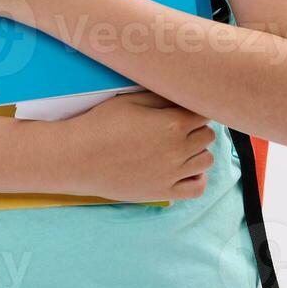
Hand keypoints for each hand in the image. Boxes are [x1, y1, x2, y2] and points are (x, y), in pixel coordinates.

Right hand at [51, 91, 215, 202]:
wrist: (78, 157)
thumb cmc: (101, 124)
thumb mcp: (131, 101)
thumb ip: (162, 98)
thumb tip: (183, 95)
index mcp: (172, 123)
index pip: (204, 113)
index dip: (195, 109)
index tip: (184, 109)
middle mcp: (177, 149)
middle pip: (208, 136)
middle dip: (197, 128)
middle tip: (180, 127)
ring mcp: (172, 173)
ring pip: (206, 160)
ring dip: (198, 151)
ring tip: (180, 147)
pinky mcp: (163, 192)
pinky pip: (197, 188)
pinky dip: (197, 177)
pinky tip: (185, 169)